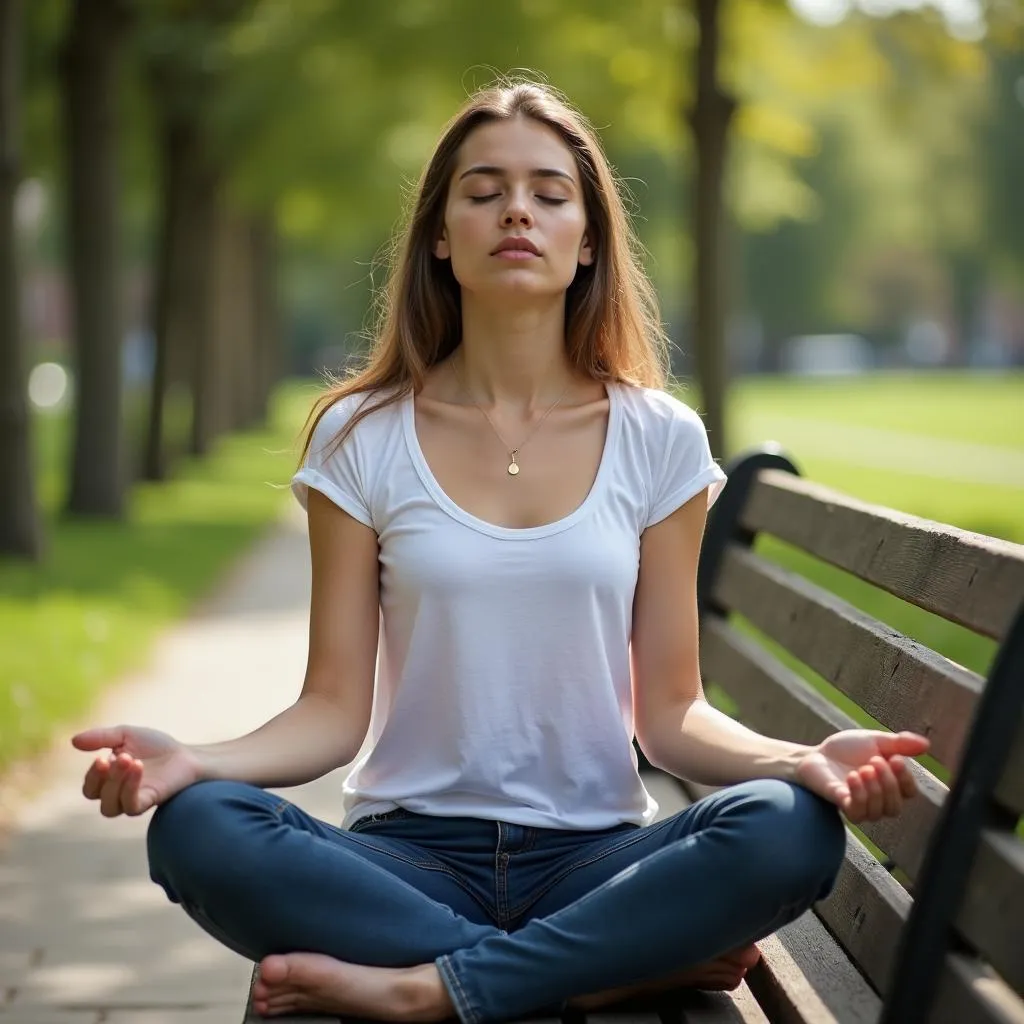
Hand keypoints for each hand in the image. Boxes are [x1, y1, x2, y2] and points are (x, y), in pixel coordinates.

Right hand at [71, 725, 202, 816]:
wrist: (185, 754)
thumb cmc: (155, 746)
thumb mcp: (125, 735)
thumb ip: (101, 737)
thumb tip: (73, 741)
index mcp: (109, 781)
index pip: (89, 787)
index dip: (92, 774)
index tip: (102, 756)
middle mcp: (117, 794)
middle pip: (96, 796)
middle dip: (101, 776)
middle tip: (116, 756)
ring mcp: (132, 800)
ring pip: (109, 806)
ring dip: (115, 782)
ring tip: (130, 759)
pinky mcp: (149, 802)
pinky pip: (131, 806)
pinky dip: (130, 787)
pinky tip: (138, 767)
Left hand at [794, 729, 928, 822]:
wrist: (816, 753)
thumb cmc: (846, 749)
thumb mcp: (875, 740)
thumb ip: (899, 743)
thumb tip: (927, 745)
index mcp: (890, 783)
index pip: (909, 792)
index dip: (906, 778)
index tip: (895, 759)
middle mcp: (878, 799)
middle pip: (896, 806)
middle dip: (888, 783)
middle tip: (873, 761)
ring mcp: (860, 806)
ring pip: (879, 812)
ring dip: (873, 790)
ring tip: (861, 769)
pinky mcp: (842, 807)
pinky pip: (858, 814)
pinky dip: (859, 796)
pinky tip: (852, 778)